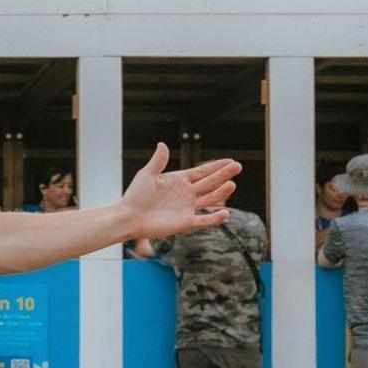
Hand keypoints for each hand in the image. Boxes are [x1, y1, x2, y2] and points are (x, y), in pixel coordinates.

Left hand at [117, 143, 239, 240]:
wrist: (128, 217)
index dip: (216, 166)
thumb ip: (158, 161)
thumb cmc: (135, 196)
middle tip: (238, 166)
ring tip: (231, 184)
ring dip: (221, 193)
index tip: (230, 160)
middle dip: (223, 174)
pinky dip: (214, 217)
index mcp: (179, 180)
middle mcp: (186, 193)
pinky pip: (204, 220)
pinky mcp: (185, 222)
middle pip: (210, 182)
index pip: (202, 171)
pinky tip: (225, 213)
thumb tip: (162, 144)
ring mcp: (187, 208)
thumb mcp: (147, 175)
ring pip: (209, 199)